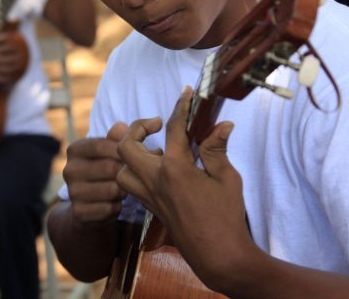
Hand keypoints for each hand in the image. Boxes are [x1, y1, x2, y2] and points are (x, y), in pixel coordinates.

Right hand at [0, 32, 24, 84]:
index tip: (17, 47)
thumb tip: (10, 35)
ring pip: (9, 70)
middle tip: (20, 56)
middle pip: (11, 59)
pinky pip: (3, 79)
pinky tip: (13, 75)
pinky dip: (10, 78)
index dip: (15, 47)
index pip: (8, 48)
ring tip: (19, 64)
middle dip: (18, 57)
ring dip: (16, 67)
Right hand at [62, 123, 127, 224]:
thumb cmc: (105, 169)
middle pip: (109, 168)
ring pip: (112, 190)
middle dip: (127, 172)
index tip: (139, 156)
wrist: (88, 203)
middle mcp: (69, 170)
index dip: (124, 151)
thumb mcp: (110, 150)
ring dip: (124, 191)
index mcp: (75, 149)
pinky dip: (117, 207)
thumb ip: (120, 136)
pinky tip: (115, 203)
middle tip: (137, 175)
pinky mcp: (79, 212)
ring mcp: (72, 192)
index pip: (102, 145)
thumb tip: (133, 125)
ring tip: (125, 189)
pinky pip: (109, 209)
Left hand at [116, 87, 254, 284]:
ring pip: (121, 169)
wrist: (217, 255)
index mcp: (175, 169)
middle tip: (155, 124)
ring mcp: (149, 195)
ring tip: (155, 151)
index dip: (180, 106)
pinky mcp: (149, 207)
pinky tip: (158, 170)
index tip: (186, 93)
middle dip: (136, 129)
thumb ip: (217, 149)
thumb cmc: (226, 217)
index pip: (173, 128)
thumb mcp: (227, 178)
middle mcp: (155, 180)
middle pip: (125, 146)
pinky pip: (130, 185)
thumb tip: (222, 124)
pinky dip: (136, 173)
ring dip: (131, 155)